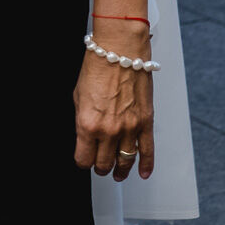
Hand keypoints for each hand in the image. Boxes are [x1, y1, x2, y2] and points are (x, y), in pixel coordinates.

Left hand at [74, 23, 153, 181]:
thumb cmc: (98, 67)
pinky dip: (145, 165)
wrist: (120, 51)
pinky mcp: (145, 122)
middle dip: (100, 168)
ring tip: (117, 173)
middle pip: (104, 164)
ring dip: (120, 171)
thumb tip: (84, 137)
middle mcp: (109, 130)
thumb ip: (81, 121)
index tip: (83, 160)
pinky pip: (147, 151)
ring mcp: (129, 128)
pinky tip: (142, 173)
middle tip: (99, 167)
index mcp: (87, 124)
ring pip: (125, 162)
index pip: (83, 159)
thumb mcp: (77, 96)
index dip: (82, 161)